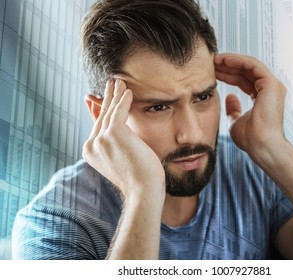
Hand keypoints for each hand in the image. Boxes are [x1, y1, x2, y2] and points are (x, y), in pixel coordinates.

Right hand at [82, 79, 165, 199]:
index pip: (97, 125)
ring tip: (120, 82)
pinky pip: (120, 111)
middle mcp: (92, 145)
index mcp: (91, 152)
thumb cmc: (138, 177)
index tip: (104, 98)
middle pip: (102, 116)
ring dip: (116, 94)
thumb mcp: (123, 157)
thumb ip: (116, 142)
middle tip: (111, 83)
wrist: (143, 190)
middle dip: (108, 98)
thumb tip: (117, 129)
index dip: (102, 110)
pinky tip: (128, 91)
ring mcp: (101, 139)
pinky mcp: (114, 133)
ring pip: (110, 111)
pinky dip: (124, 99)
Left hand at [214, 53, 286, 159]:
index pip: (243, 80)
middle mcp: (270, 89)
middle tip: (210, 62)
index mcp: (264, 97)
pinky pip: (252, 65)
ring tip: (214, 60)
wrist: (260, 145)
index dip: (227, 75)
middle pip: (245, 71)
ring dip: (231, 61)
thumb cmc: (251, 139)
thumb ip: (233, 109)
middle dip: (227, 66)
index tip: (212, 72)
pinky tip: (223, 60)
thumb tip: (230, 97)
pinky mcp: (270, 83)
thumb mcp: (236, 121)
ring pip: (249, 65)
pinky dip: (237, 61)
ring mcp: (272, 85)